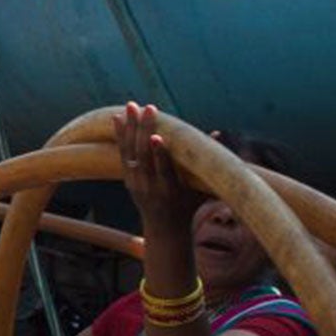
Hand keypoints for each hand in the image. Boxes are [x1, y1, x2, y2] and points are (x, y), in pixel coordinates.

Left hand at [113, 102, 203, 230]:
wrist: (165, 229)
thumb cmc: (191, 205)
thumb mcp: (203, 189)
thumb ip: (209, 165)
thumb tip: (217, 134)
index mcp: (170, 191)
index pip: (163, 170)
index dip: (159, 154)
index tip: (156, 136)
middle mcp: (150, 187)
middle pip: (144, 157)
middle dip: (145, 130)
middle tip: (149, 108)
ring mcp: (136, 184)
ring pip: (130, 153)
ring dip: (130, 128)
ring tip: (131, 106)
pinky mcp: (128, 180)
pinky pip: (122, 155)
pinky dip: (120, 136)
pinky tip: (118, 118)